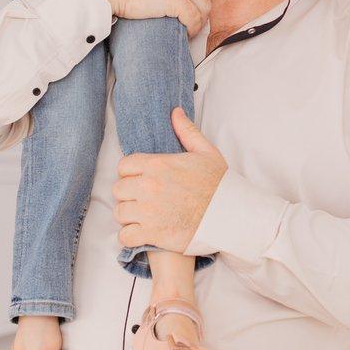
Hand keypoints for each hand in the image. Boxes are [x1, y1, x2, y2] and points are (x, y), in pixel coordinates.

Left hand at [112, 108, 227, 252]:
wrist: (230, 216)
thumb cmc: (219, 185)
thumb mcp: (206, 152)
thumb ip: (186, 131)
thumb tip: (175, 112)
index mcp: (157, 165)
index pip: (124, 166)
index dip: (131, 173)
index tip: (142, 180)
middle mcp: (148, 187)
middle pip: (118, 190)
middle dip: (128, 194)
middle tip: (143, 199)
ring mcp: (148, 212)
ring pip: (120, 213)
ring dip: (129, 216)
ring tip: (143, 216)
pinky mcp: (152, 234)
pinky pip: (125, 236)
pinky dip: (132, 236)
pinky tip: (143, 233)